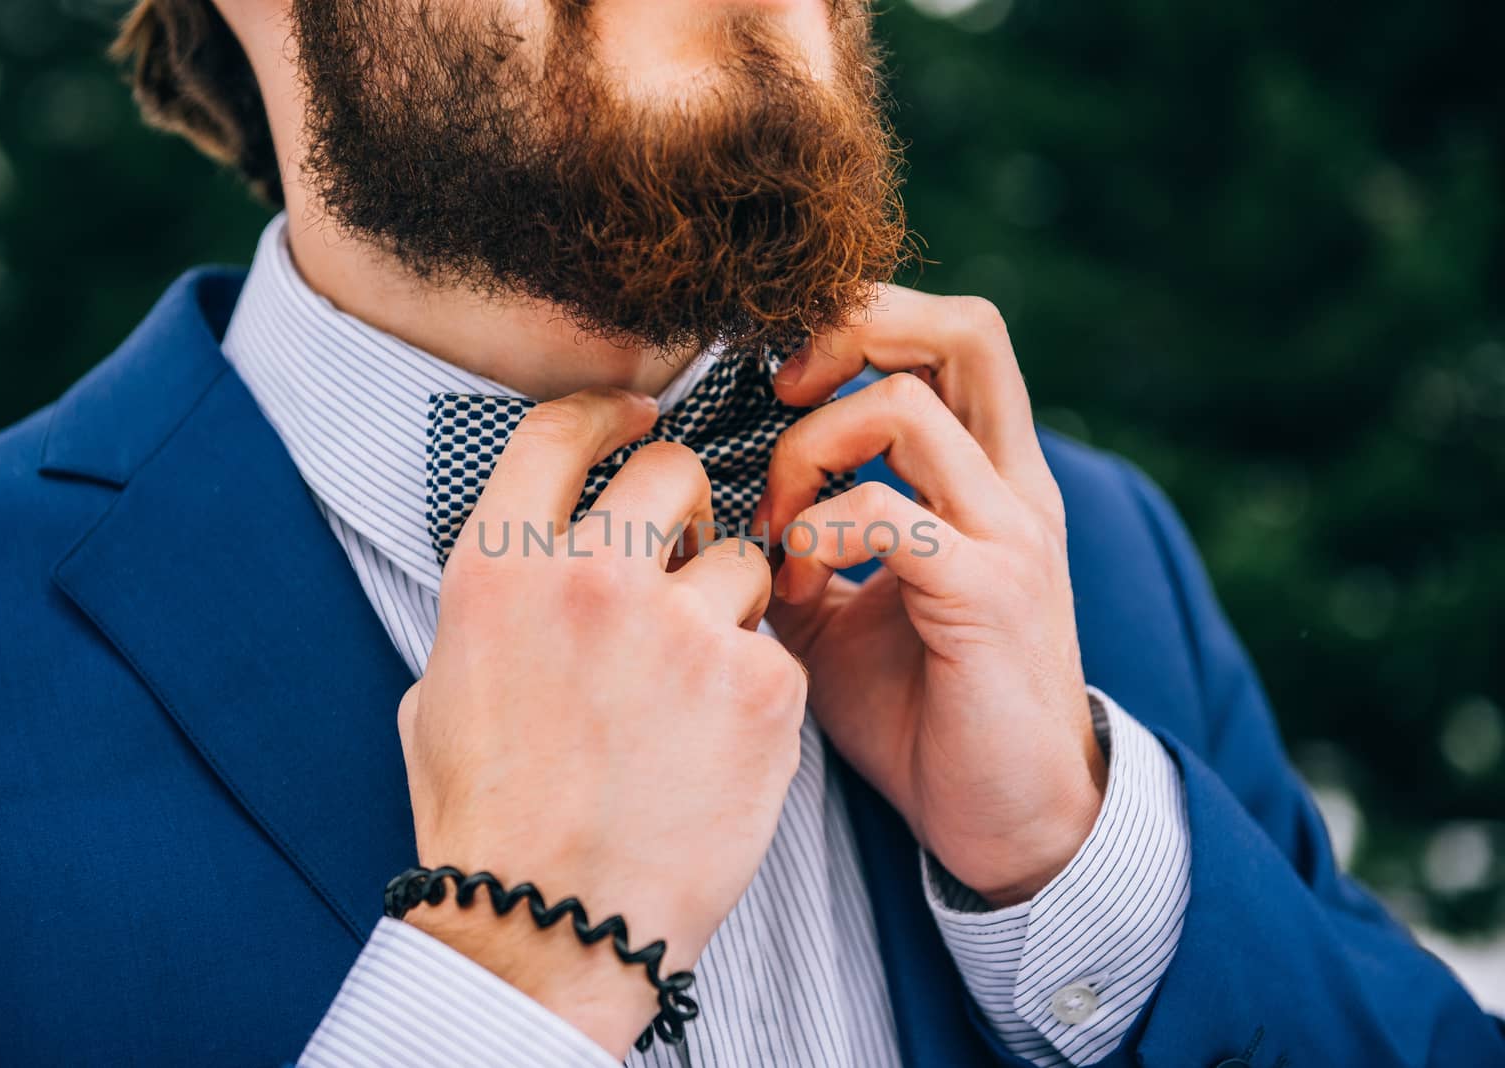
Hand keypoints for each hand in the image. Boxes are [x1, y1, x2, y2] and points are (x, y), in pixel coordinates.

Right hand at [397, 387, 806, 1056]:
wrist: (553, 927)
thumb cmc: (492, 818)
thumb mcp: (443, 689)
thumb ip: (497, 602)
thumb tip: (533, 559)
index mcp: (500, 569)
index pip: (558, 430)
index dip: (606, 410)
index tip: (637, 414)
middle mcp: (590, 579)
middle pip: (671, 468)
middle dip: (685, 502)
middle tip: (684, 552)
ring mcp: (680, 629)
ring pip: (742, 558)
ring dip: (728, 603)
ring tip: (697, 680)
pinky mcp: (757, 687)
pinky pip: (774, 645)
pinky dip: (757, 683)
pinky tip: (722, 739)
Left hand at [754, 286, 1105, 905]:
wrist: (1002, 821)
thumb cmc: (920, 713)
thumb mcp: (844, 612)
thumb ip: (806, 543)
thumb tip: (728, 508)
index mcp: (989, 479)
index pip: (951, 339)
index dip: (863, 325)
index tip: (784, 384)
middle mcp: (1013, 488)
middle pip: (963, 330)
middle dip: (854, 329)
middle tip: (782, 392)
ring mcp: (1010, 535)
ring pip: (907, 408)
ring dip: (813, 449)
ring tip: (779, 522)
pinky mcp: (990, 593)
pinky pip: (889, 513)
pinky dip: (821, 529)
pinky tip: (796, 582)